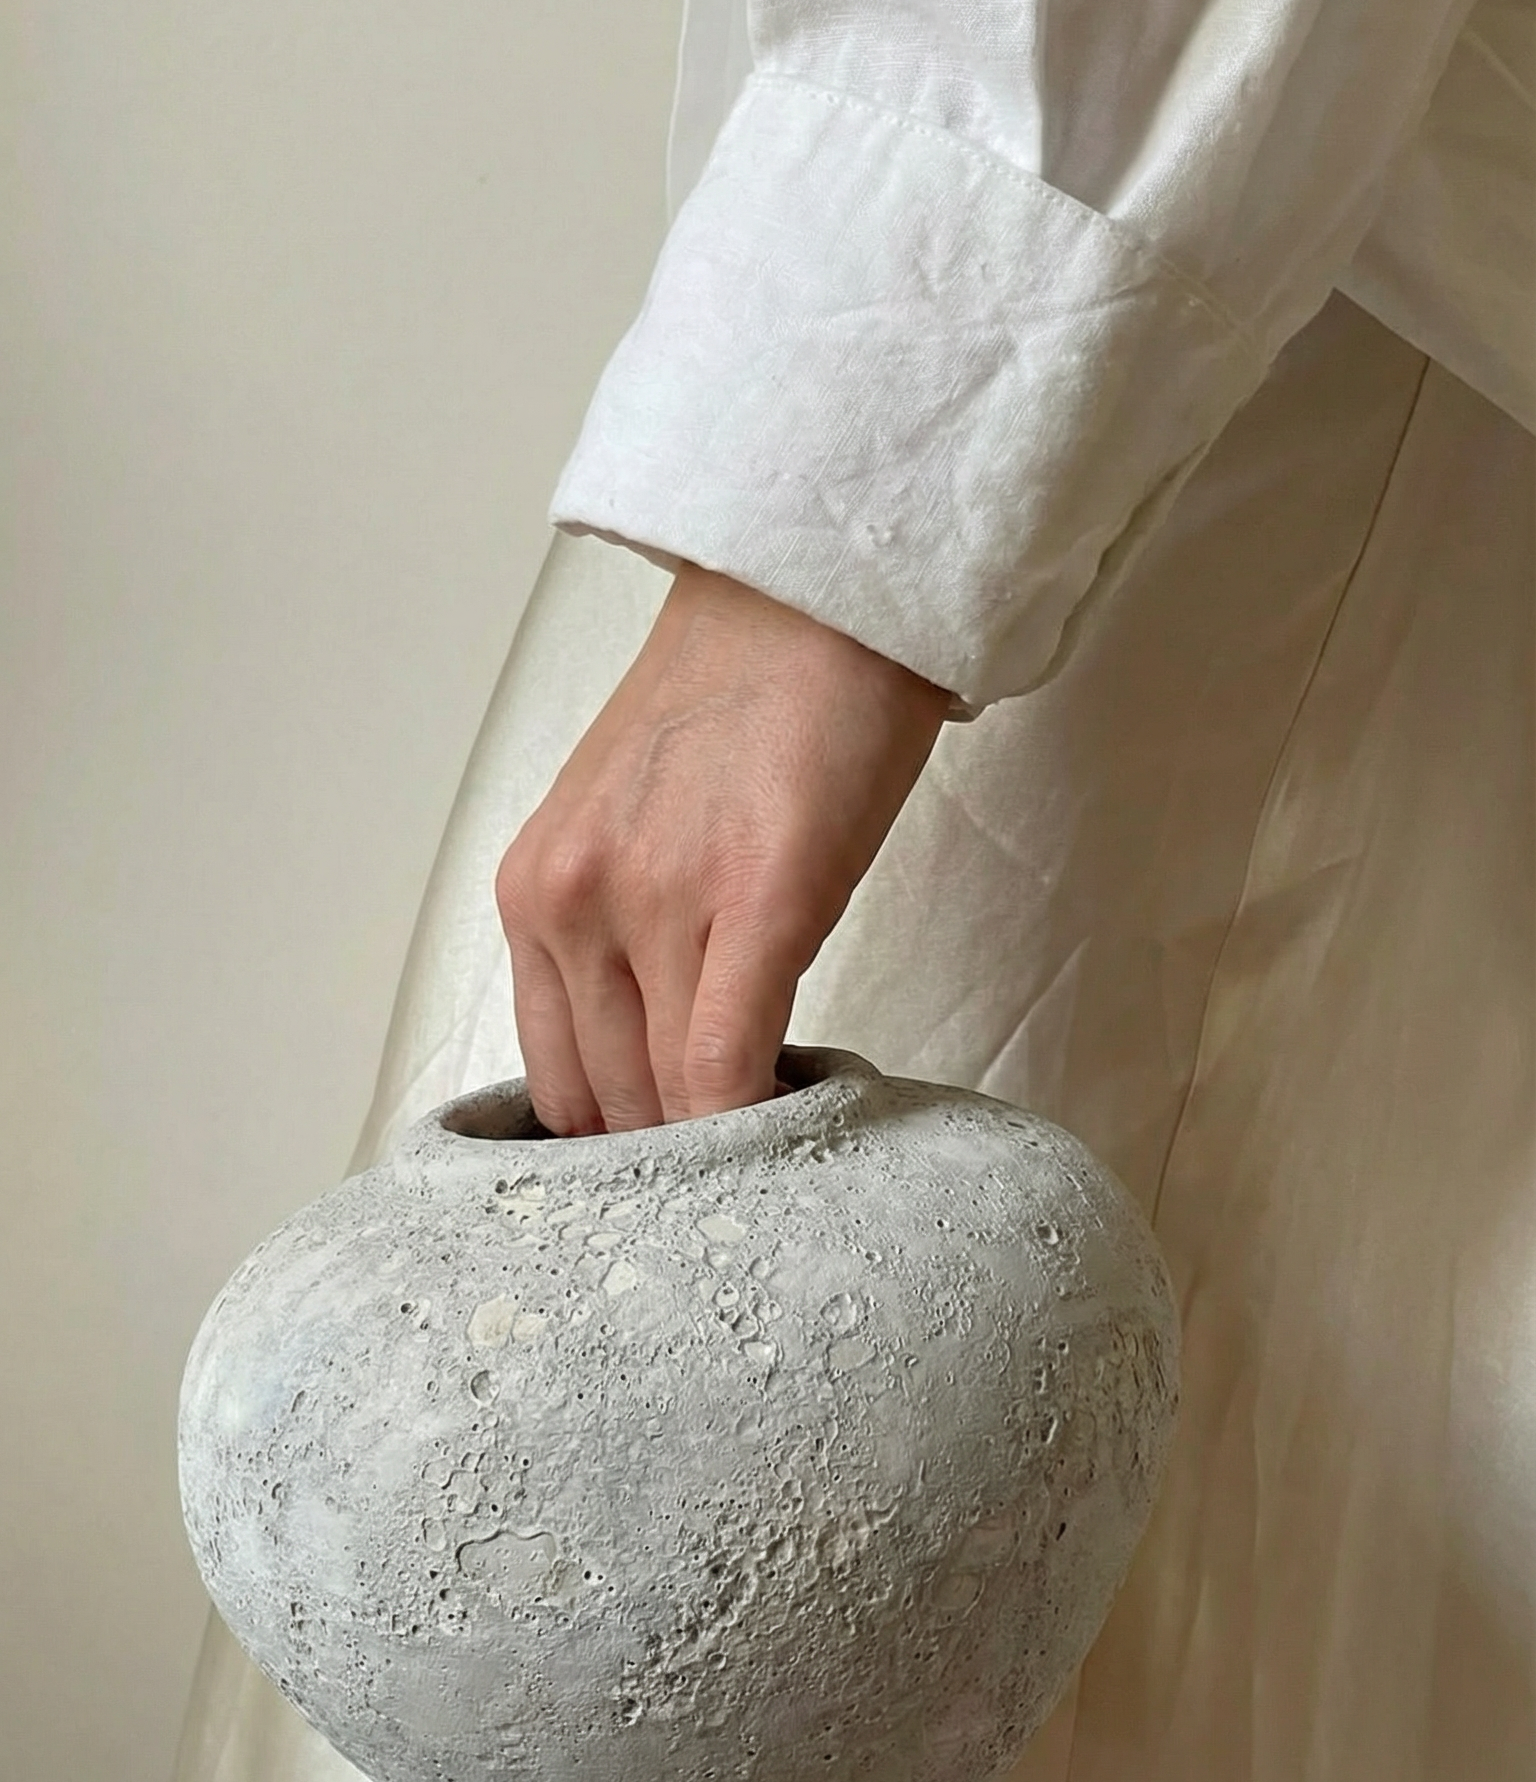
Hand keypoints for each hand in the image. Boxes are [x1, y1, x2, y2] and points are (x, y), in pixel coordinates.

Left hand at [495, 560, 949, 1133]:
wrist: (813, 602)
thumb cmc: (739, 715)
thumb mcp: (627, 837)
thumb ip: (617, 949)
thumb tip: (659, 1079)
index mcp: (532, 896)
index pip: (556, 1087)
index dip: (617, 1155)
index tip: (673, 1178)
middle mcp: (569, 905)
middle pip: (610, 1105)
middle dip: (672, 1158)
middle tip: (736, 1179)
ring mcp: (651, 904)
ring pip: (667, 1101)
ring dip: (721, 1145)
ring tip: (775, 1150)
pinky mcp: (754, 901)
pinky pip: (727, 1068)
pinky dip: (756, 1118)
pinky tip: (796, 1121)